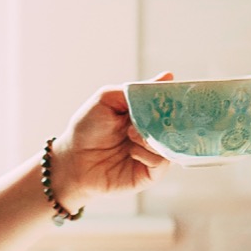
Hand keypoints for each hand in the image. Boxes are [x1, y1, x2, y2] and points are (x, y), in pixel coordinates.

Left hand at [47, 75, 171, 211]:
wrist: (73, 161)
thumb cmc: (87, 129)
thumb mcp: (106, 99)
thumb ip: (134, 90)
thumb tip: (167, 76)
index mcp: (144, 114)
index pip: (169, 104)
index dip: (174, 98)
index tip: (177, 92)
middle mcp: (152, 133)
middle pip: (176, 124)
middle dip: (169, 118)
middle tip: (157, 115)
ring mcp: (152, 153)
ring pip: (170, 143)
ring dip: (153, 136)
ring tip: (132, 134)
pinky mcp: (149, 174)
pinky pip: (161, 163)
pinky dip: (149, 154)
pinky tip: (132, 151)